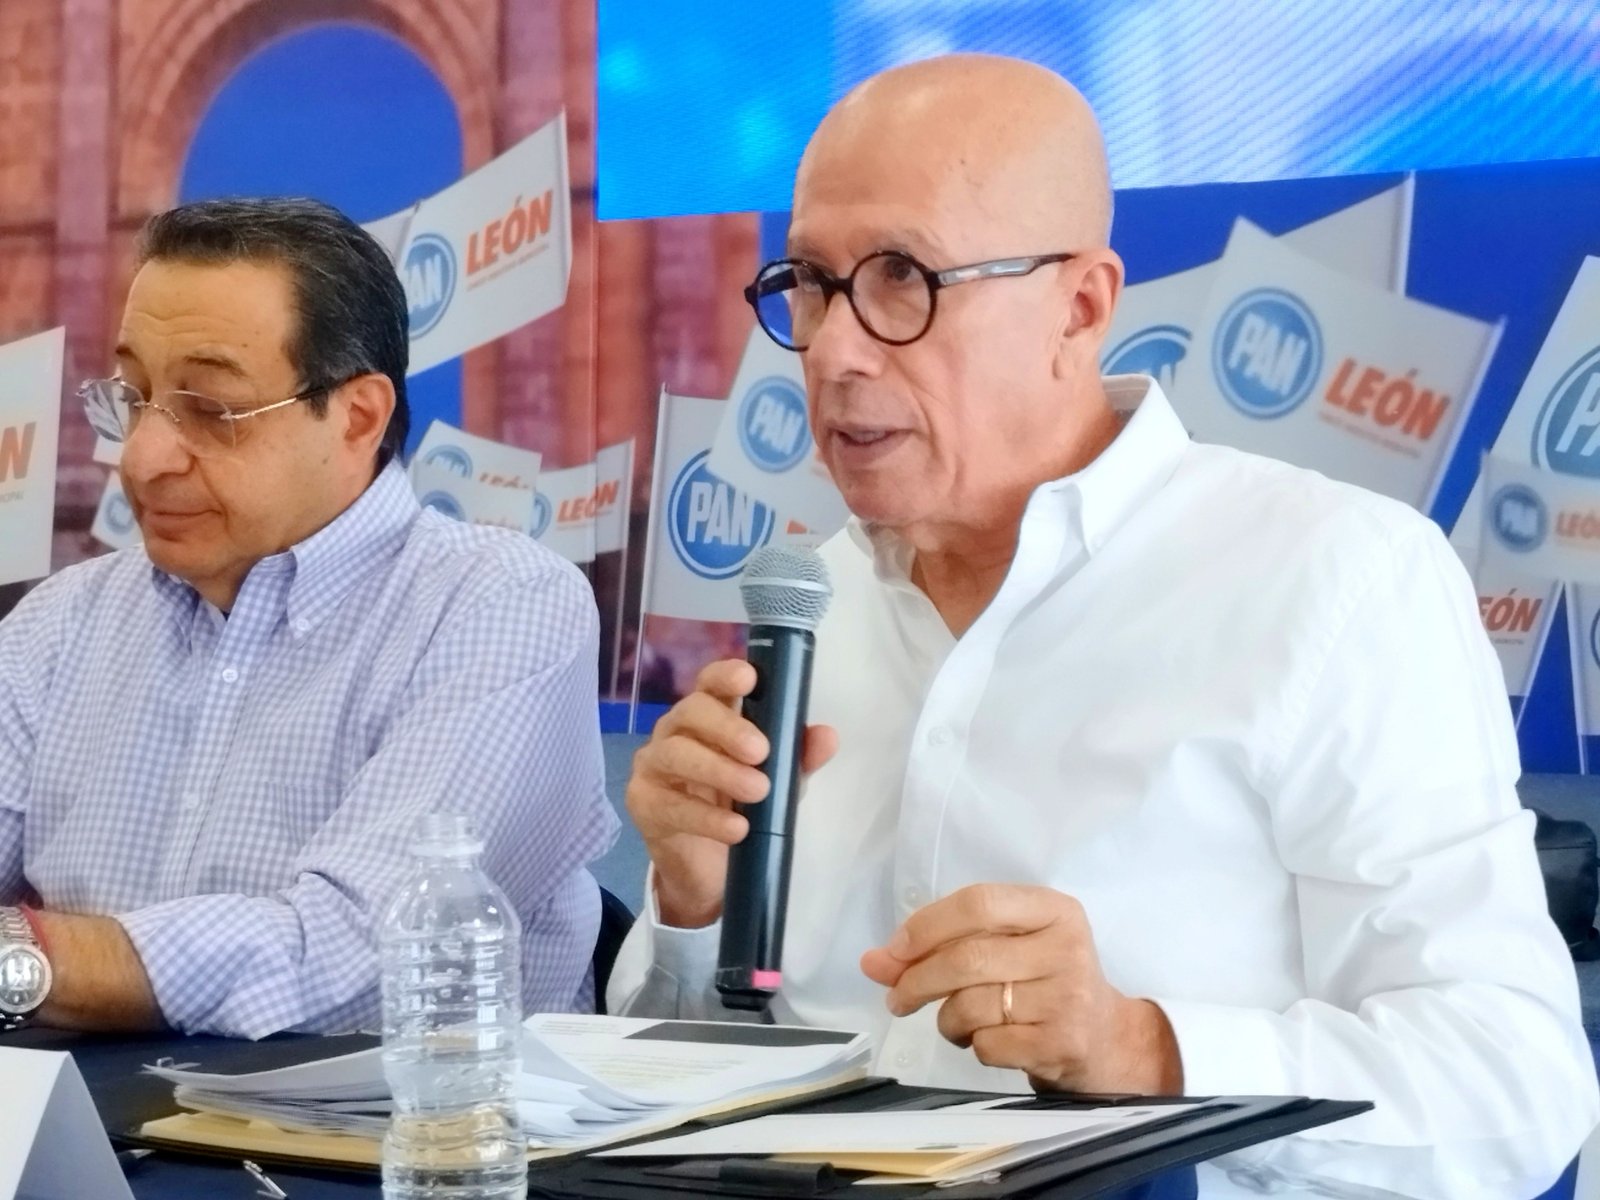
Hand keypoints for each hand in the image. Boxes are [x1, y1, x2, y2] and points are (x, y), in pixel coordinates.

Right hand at [625, 659, 836, 927]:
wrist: (711, 869)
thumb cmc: (742, 807)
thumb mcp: (779, 782)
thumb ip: (798, 758)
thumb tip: (828, 736)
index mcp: (709, 715)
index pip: (710, 681)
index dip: (725, 675)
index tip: (749, 679)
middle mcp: (676, 730)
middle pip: (691, 710)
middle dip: (727, 727)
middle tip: (760, 751)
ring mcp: (654, 764)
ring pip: (676, 753)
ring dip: (719, 770)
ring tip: (757, 791)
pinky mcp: (643, 803)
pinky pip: (671, 804)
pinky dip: (707, 817)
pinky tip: (737, 828)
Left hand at [860, 884, 1181, 1093]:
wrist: (1109, 1040)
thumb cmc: (1045, 982)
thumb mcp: (1008, 948)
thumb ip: (943, 945)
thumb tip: (873, 962)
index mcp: (1053, 909)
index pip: (978, 903)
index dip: (926, 926)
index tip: (893, 952)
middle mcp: (1066, 947)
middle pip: (967, 957)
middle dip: (917, 980)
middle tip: (897, 998)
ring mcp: (1069, 998)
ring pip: (972, 1005)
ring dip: (947, 1019)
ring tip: (956, 1021)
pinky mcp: (1064, 1044)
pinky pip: (988, 1044)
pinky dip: (973, 1045)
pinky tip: (986, 1040)